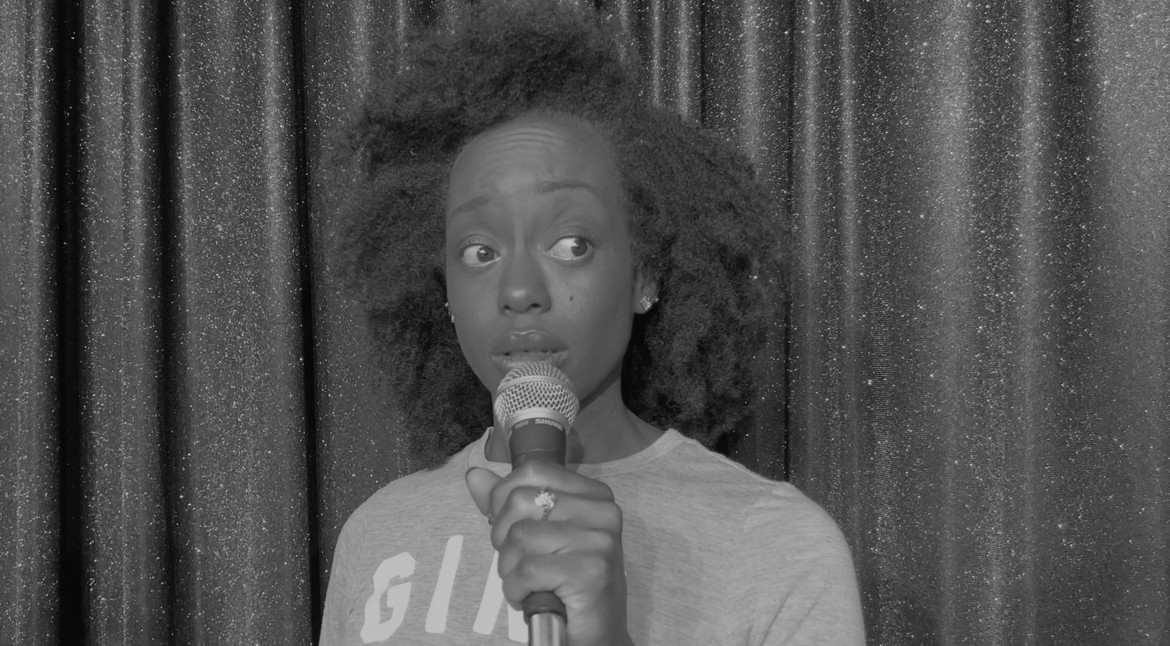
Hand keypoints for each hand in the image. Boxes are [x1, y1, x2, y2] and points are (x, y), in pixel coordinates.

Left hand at [466, 462, 632, 645]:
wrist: (595, 635)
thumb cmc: (565, 584)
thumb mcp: (536, 537)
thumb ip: (506, 505)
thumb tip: (475, 475)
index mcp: (593, 494)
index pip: (531, 471)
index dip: (505, 499)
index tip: (512, 529)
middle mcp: (602, 511)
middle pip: (519, 502)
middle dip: (504, 539)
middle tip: (521, 564)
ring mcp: (599, 540)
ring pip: (519, 536)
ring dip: (510, 568)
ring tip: (529, 583)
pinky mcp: (591, 571)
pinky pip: (527, 569)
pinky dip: (517, 589)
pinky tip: (532, 597)